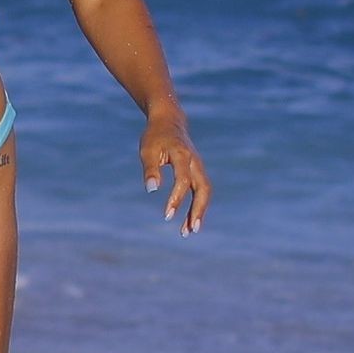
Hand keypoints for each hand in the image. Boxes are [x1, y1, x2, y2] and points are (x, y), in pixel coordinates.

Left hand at [140, 109, 211, 236]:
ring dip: (199, 211)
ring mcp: (198, 167)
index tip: (167, 216)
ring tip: (190, 231)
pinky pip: (201, 191)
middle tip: (191, 230)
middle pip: (203, 188)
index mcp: (182, 155)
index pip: (182, 180)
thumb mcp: (148, 150)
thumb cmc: (155, 136)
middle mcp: (195, 162)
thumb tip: (151, 190)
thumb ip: (150, 169)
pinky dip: (197, 206)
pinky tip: (189, 221)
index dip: (176, 198)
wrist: (169, 121)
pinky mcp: (197, 171)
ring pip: (205, 192)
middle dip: (198, 210)